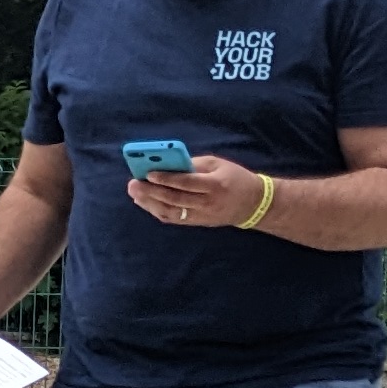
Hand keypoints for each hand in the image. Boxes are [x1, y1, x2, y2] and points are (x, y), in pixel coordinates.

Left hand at [128, 153, 262, 230]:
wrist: (253, 204)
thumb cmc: (234, 178)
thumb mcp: (218, 164)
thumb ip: (194, 164)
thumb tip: (168, 164)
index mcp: (215, 185)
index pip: (186, 183)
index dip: (166, 178)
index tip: (148, 173)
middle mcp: (208, 203)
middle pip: (175, 199)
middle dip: (151, 192)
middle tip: (133, 185)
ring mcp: (202, 216)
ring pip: (172, 212)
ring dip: (150, 204)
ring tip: (135, 194)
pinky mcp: (199, 223)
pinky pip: (175, 219)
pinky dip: (158, 211)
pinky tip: (146, 203)